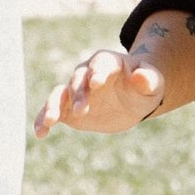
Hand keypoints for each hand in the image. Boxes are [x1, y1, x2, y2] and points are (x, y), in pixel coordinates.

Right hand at [34, 47, 164, 138]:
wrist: (132, 101)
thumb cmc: (144, 88)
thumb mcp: (153, 83)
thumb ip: (148, 79)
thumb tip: (140, 77)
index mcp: (107, 62)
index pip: (99, 63)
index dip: (97, 72)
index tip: (96, 83)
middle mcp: (86, 74)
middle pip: (78, 80)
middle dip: (79, 94)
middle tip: (84, 110)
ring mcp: (75, 92)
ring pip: (59, 94)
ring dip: (54, 105)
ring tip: (51, 120)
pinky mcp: (68, 109)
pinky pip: (52, 111)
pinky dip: (43, 120)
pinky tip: (40, 133)